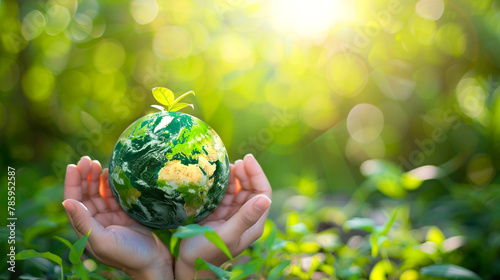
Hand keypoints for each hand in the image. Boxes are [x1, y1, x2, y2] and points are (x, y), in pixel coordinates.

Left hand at [63, 156, 173, 279]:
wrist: (154, 261)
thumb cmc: (128, 254)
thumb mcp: (103, 240)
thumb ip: (85, 222)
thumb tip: (66, 202)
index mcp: (86, 229)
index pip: (74, 201)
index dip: (72, 183)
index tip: (74, 166)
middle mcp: (96, 221)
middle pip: (85, 194)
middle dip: (84, 176)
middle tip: (87, 160)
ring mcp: (110, 217)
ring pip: (99, 193)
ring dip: (96, 178)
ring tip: (97, 163)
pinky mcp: (125, 213)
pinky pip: (114, 195)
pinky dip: (111, 183)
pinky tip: (111, 173)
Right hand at [175, 154, 271, 279]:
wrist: (187, 265)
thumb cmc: (207, 252)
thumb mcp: (227, 235)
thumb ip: (245, 217)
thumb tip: (265, 198)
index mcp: (253, 223)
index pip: (262, 192)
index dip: (257, 174)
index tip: (247, 159)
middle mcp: (245, 217)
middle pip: (251, 188)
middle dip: (246, 173)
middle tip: (236, 161)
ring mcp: (231, 214)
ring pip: (237, 189)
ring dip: (234, 176)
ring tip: (227, 165)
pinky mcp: (218, 212)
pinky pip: (224, 193)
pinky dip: (222, 183)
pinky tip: (217, 175)